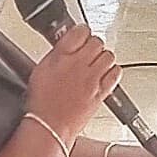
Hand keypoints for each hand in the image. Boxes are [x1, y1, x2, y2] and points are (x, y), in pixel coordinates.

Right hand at [26, 22, 123, 141]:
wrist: (50, 126)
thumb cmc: (42, 103)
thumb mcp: (40, 70)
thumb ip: (56, 54)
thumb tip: (66, 44)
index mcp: (61, 57)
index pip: (80, 31)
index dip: (81, 31)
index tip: (81, 34)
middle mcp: (79, 65)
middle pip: (97, 42)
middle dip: (93, 44)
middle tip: (88, 50)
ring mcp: (92, 79)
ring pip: (109, 55)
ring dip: (103, 56)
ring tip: (96, 62)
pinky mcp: (102, 92)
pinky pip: (116, 73)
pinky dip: (113, 71)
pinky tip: (105, 73)